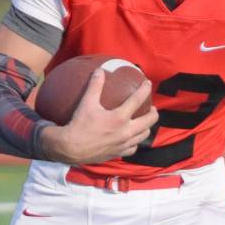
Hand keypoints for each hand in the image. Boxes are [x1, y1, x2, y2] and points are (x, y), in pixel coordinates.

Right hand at [41, 70, 156, 163]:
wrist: (71, 149)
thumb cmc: (79, 125)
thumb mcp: (86, 103)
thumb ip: (95, 86)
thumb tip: (99, 70)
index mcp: (120, 117)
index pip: (138, 100)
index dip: (145, 90)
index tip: (148, 83)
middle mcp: (126, 131)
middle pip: (149, 121)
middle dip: (153, 112)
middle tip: (151, 108)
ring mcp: (124, 144)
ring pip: (144, 135)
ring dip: (147, 127)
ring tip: (144, 122)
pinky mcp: (119, 153)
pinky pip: (133, 148)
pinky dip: (135, 142)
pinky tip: (131, 139)